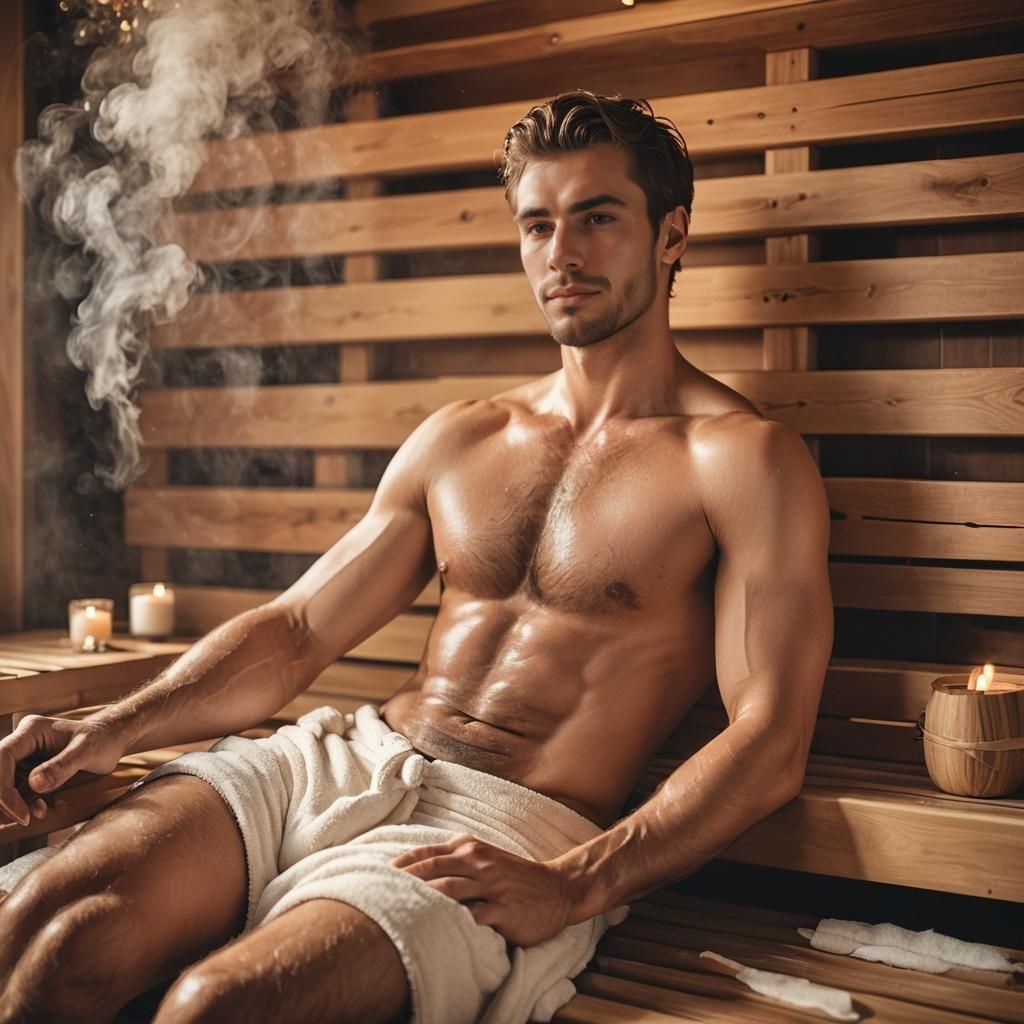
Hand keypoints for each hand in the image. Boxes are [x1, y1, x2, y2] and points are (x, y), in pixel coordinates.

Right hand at [0, 714, 125, 826]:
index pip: (3, 756)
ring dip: (18, 804)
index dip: (3, 787)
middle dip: (7, 799)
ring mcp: (25, 757)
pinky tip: (47, 808)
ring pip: (6, 785)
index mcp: (32, 730)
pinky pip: (19, 791)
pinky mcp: (30, 771)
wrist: (111, 740)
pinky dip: (28, 804)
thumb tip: (34, 784)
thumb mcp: (87, 752)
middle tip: (25, 819)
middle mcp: (23, 742)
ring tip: (42, 812)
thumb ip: (63, 766)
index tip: (21, 812)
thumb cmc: (102, 740)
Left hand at [391, 834, 574, 947]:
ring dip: (423, 900)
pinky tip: (437, 931)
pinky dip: (453, 923)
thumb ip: (455, 859)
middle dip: (405, 881)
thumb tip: (415, 868)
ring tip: (400, 913)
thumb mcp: (485, 857)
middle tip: (380, 895)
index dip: (402, 864)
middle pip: (432, 868)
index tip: (379, 876)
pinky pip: (473, 916)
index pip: (428, 852)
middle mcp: (479, 861)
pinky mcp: (503, 910)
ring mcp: (492, 885)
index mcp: (470, 847)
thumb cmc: (514, 876)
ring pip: (449, 889)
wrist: (556, 889)